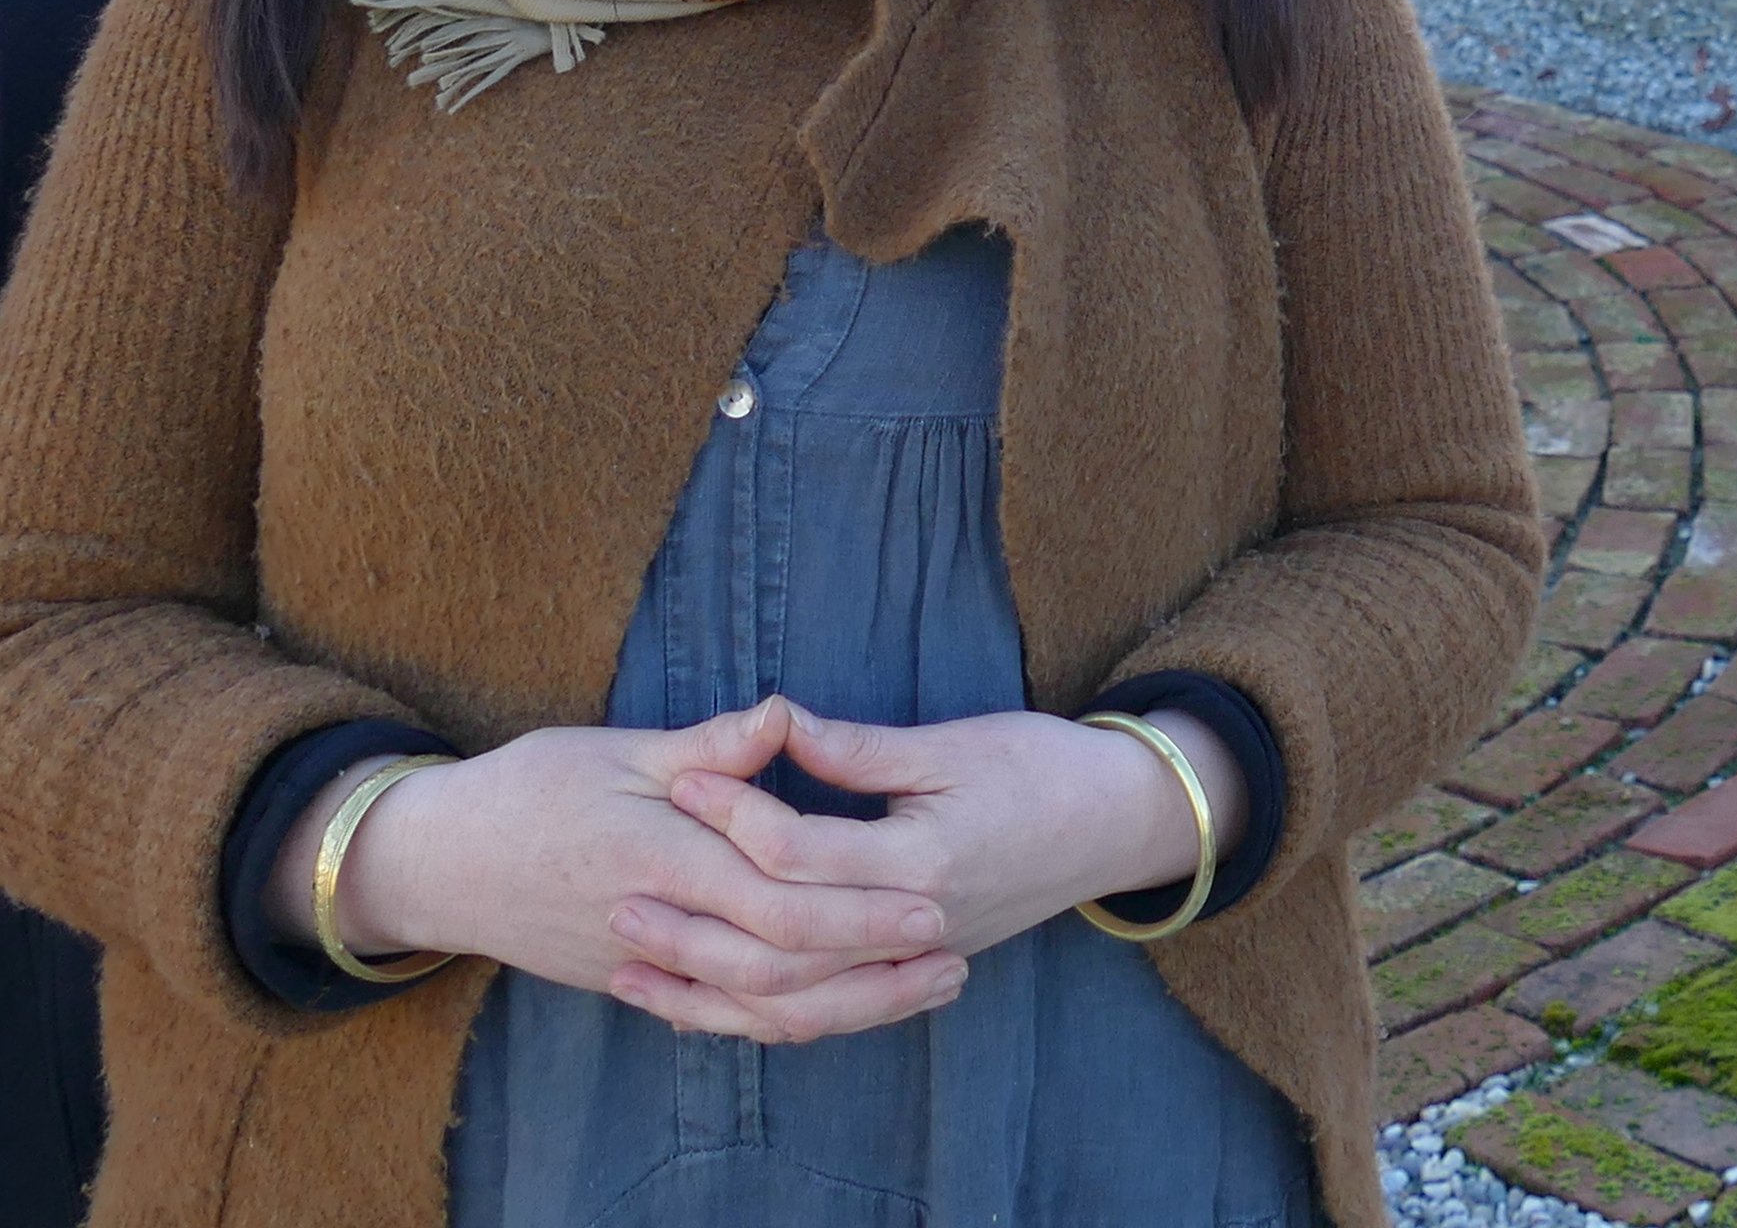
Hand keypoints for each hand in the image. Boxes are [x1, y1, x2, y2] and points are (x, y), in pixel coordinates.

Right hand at [291, 711, 963, 1042]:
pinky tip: (837, 1007)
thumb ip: (707, 749)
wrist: (439, 862)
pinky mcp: (633, 986)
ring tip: (917, 987)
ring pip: (756, 1007)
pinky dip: (782, 1019)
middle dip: (871, 963)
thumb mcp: (615, 748)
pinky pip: (719, 1018)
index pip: (775, 895)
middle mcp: (655, 924)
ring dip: (844, 1002)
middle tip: (949, 949)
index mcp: (657, 855)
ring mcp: (641, 967)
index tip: (930, 897)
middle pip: (781, 963)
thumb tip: (783, 715)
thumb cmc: (528, 787)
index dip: (857, 905)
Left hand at [663, 702, 1249, 966]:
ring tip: (638, 967)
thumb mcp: (951, 742)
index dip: (732, 812)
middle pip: (780, 946)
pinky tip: (702, 1002)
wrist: (1116, 822)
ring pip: (794, 1001)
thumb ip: (855, 748)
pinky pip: (824, 1015)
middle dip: (694, 925)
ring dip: (709, 990)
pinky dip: (758, 1016)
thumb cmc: (1039, 766)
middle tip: (620, 895)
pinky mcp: (912, 974)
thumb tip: (772, 721)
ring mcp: (913, 961)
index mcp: (920, 860)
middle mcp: (913, 925)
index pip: (799, 852)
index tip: (678, 776)